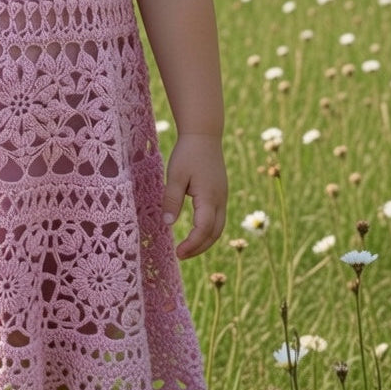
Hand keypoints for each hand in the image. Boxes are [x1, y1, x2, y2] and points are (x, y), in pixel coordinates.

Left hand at [162, 133, 226, 259]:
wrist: (204, 134)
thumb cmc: (188, 153)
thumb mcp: (175, 175)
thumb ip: (171, 199)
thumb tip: (168, 224)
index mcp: (209, 197)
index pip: (204, 230)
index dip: (192, 244)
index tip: (178, 253)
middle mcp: (220, 200)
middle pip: (215, 233)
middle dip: (199, 248)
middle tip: (181, 255)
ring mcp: (223, 196)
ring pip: (219, 227)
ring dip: (205, 241)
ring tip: (188, 248)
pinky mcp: (221, 193)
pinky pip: (218, 218)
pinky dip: (209, 230)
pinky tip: (196, 232)